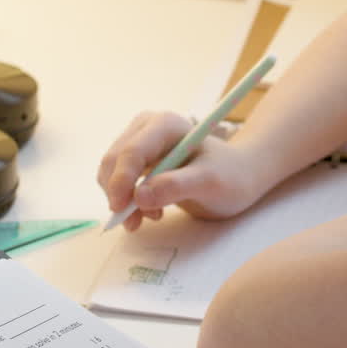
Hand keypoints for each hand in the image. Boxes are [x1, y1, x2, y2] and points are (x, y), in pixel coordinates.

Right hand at [97, 111, 266, 230]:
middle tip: (136, 223)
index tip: (120, 210)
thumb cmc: (229, 176)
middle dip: (119, 194)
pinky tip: (150, 211)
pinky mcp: (136, 160)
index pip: (132, 151)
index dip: (121, 181)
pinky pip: (117, 182)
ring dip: (123, 200)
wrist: (236, 177)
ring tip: (154, 216)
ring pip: (110, 173)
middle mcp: (147, 127)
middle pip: (114, 160)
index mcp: (165, 124)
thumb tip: (139, 196)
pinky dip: (126, 201)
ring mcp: (139, 142)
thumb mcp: (210, 182)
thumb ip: (176, 186)